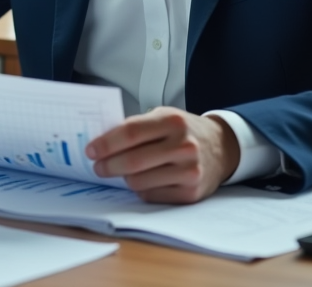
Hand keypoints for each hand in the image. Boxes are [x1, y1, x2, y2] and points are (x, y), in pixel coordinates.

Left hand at [85, 107, 239, 203]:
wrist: (220, 148)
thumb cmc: (184, 131)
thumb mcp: (163, 116)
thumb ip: (136, 126)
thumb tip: (100, 141)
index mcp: (172, 121)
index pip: (130, 133)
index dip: (106, 143)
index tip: (90, 150)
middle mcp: (184, 146)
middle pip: (132, 161)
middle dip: (107, 165)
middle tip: (98, 166)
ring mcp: (189, 171)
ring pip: (138, 182)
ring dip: (124, 178)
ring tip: (123, 171)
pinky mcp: (190, 193)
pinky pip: (151, 195)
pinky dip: (141, 189)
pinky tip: (144, 180)